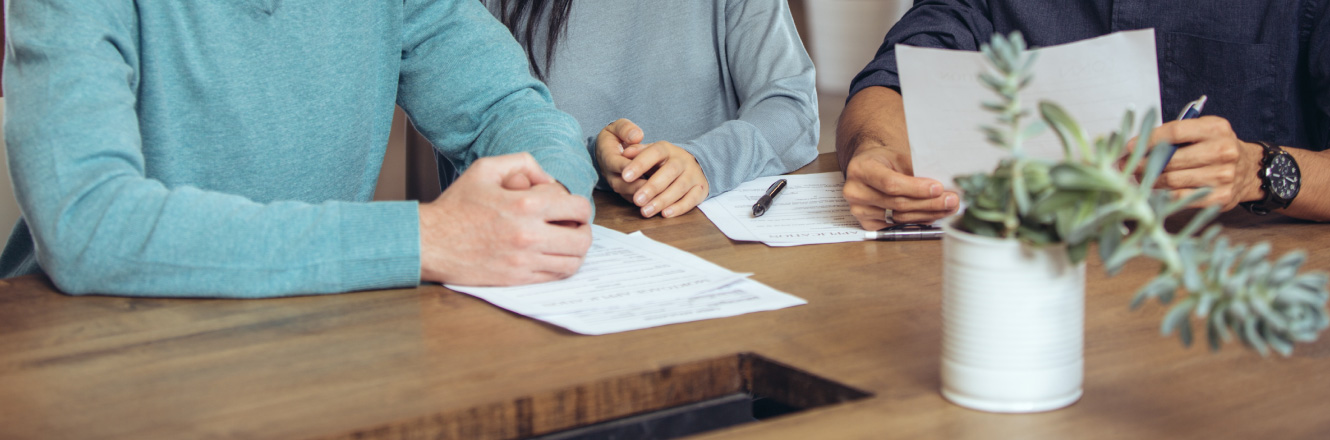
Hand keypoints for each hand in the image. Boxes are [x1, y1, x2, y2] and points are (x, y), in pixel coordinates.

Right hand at [419, 153, 592, 285]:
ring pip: (573, 262)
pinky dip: (560, 267)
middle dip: (583, 230)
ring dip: (575, 251)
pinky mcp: (517, 278)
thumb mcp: (486, 169)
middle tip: (573, 226)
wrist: (430, 241)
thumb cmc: (457, 205)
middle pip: (582, 238)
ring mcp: (524, 260)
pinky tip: (550, 256)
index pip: (577, 207)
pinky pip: (554, 276)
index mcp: (525, 205)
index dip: (579, 206)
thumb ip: (522, 162)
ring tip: (564, 243)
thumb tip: (549, 179)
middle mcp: (529, 235)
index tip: (570, 208)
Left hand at [596, 119, 709, 217]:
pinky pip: (692, 199)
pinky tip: (665, 214)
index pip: (655, 152)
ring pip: (680, 187)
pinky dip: (679, 208)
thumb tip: (625, 153)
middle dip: (652, 187)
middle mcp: (682, 160)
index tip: (625, 176)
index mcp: (667, 149)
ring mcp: (693, 175)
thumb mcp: (651, 152)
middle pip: (669, 172)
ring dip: (662, 201)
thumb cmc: (665, 162)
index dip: (640, 164)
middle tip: (637, 200)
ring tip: (646, 211)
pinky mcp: (700, 189)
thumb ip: (637, 152)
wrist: (696, 164)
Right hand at [842, 145, 957, 229]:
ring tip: (947, 207)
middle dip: (929, 203)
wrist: (869, 167)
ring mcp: (859, 210)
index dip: (916, 188)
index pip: (891, 183)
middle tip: (951, 200)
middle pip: (897, 203)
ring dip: (928, 213)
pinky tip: (932, 214)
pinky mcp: (867, 223)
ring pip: (900, 217)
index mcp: (861, 169)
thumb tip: (944, 186)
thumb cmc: (885, 160)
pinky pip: (897, 225)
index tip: (938, 188)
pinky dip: (917, 221)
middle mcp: (855, 191)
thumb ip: (916, 171)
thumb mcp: (898, 156)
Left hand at [1137, 116, 1264, 210]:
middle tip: (1128, 167)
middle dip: (1144, 164)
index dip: (1149, 139)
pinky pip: (1182, 197)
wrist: (1250, 170)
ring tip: (1139, 178)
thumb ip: (1174, 135)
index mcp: (1216, 129)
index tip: (1130, 147)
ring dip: (1151, 180)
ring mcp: (1224, 176)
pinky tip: (1155, 190)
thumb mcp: (1202, 131)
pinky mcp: (1221, 197)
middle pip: (1171, 160)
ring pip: (1173, 181)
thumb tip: (1135, 147)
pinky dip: (1163, 195)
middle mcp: (1223, 151)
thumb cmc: (1215, 147)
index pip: (1176, 131)